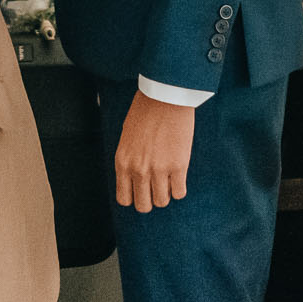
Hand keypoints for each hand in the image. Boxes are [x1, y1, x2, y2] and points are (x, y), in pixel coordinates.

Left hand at [114, 91, 193, 212]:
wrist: (164, 96)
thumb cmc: (145, 112)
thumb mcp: (127, 137)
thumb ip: (129, 160)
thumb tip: (135, 178)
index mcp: (122, 162)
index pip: (124, 199)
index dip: (134, 197)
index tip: (142, 190)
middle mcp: (138, 170)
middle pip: (143, 205)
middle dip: (150, 199)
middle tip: (157, 187)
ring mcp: (158, 169)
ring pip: (162, 201)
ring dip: (166, 194)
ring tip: (169, 179)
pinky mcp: (178, 166)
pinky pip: (179, 193)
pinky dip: (179, 188)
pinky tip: (179, 176)